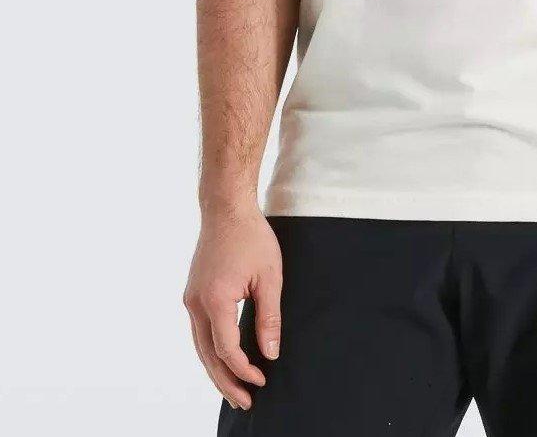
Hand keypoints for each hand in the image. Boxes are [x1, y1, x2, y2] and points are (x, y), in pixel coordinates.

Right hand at [183, 203, 282, 410]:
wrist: (226, 208)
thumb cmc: (251, 237)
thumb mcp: (270, 276)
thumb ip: (269, 317)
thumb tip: (271, 354)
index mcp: (215, 300)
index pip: (227, 349)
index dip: (244, 370)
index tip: (262, 380)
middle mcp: (195, 303)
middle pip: (208, 356)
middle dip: (226, 382)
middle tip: (245, 402)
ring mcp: (190, 298)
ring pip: (200, 347)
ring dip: (216, 370)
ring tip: (234, 390)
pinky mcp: (191, 293)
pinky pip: (199, 331)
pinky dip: (210, 351)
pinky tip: (223, 361)